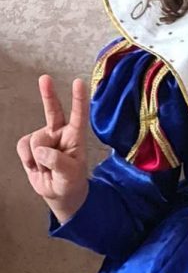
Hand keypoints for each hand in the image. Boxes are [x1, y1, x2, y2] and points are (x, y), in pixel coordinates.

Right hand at [17, 75, 88, 223]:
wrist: (59, 194)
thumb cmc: (71, 182)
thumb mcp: (70, 175)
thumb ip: (58, 162)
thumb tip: (42, 151)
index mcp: (76, 137)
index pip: (78, 116)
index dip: (78, 99)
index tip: (79, 82)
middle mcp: (60, 133)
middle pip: (53, 111)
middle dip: (48, 94)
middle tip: (45, 78)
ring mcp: (44, 138)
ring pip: (35, 140)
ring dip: (38, 158)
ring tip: (47, 168)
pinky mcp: (30, 145)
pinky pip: (23, 147)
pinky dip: (27, 159)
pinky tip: (36, 167)